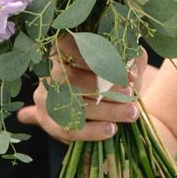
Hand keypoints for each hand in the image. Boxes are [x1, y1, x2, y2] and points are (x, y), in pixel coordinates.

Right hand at [18, 39, 144, 148]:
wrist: (98, 108)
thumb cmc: (112, 79)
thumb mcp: (123, 64)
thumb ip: (131, 60)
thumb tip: (133, 68)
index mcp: (63, 47)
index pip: (75, 47)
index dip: (102, 60)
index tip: (129, 73)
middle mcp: (48, 69)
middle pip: (72, 78)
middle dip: (104, 87)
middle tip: (130, 93)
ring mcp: (43, 96)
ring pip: (72, 104)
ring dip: (105, 110)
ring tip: (130, 112)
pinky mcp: (46, 120)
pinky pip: (68, 128)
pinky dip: (92, 131)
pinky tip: (112, 129)